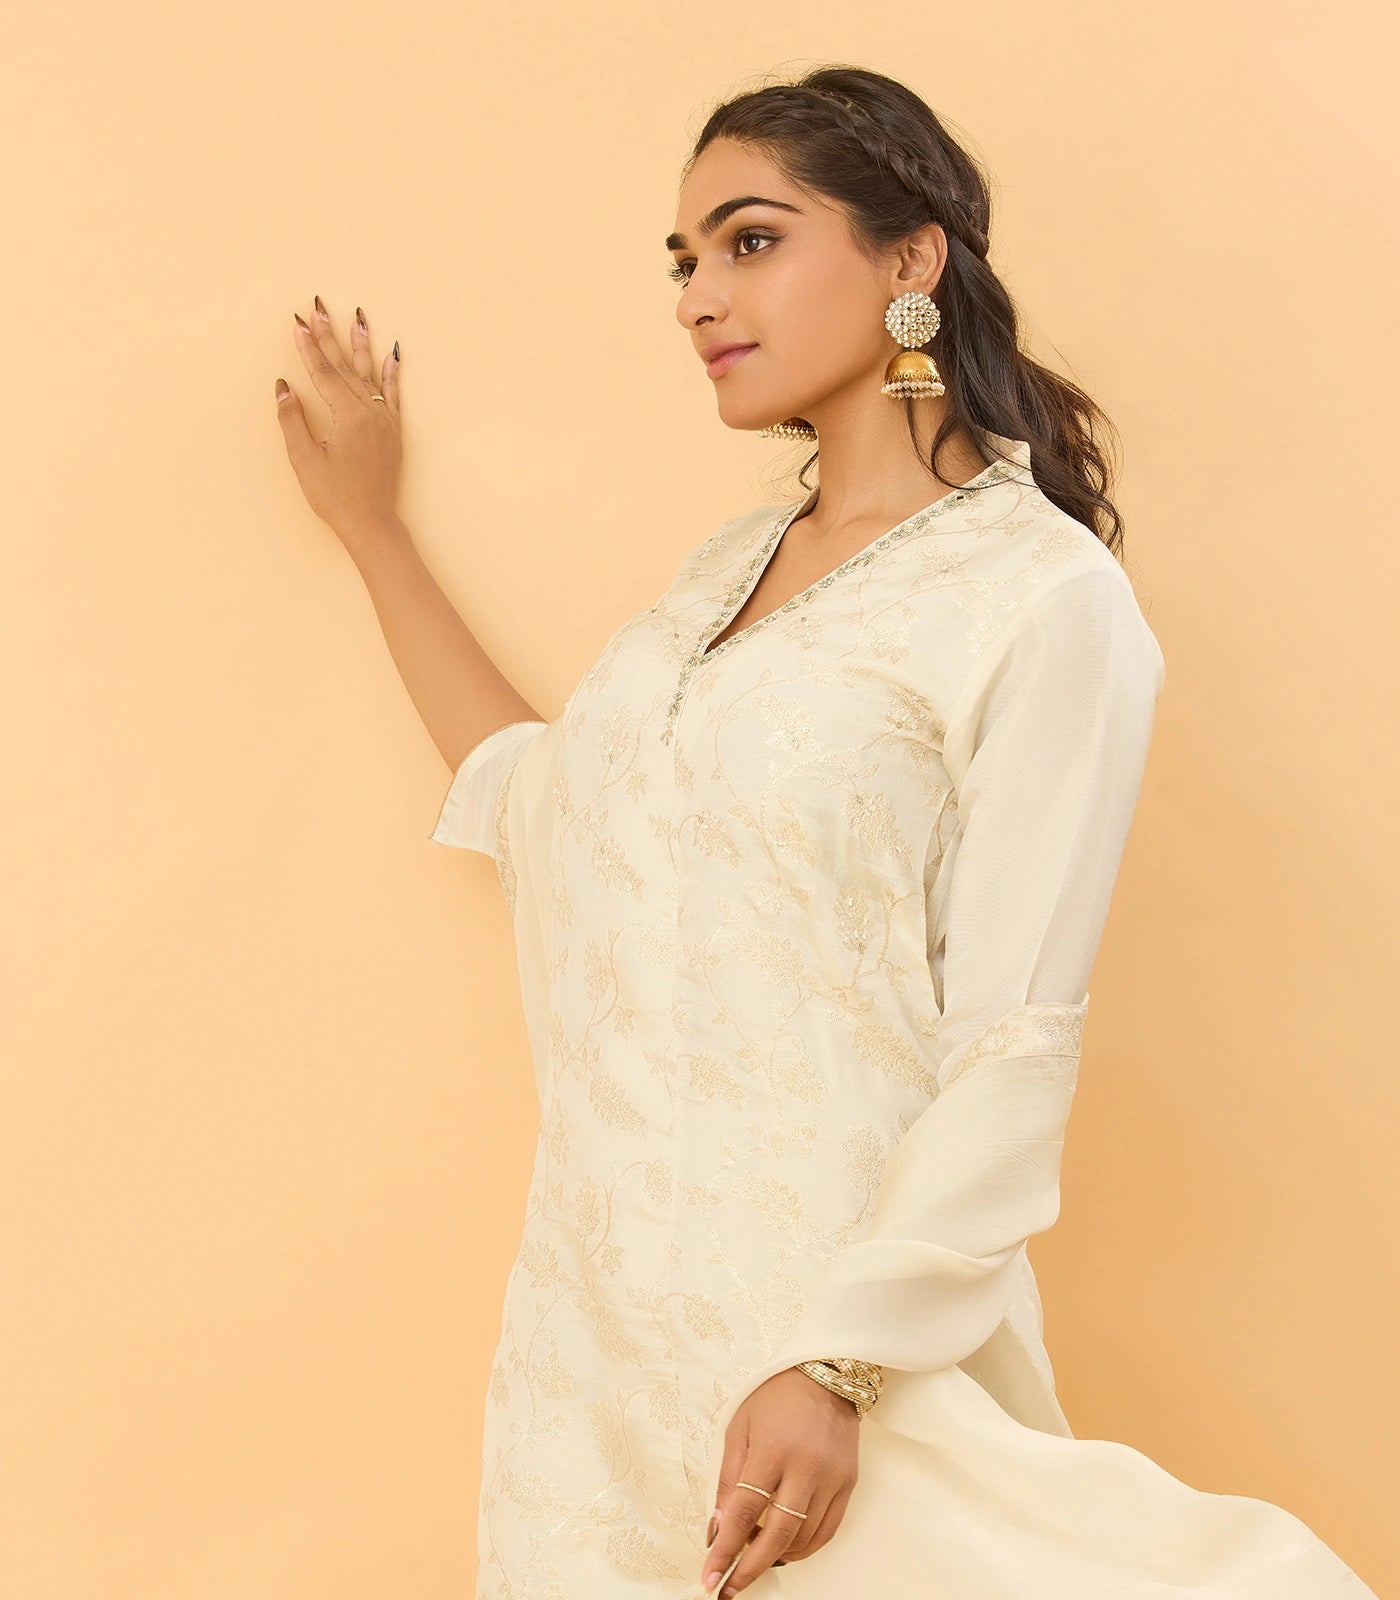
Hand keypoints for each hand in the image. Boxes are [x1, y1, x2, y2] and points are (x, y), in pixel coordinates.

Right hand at [275, 296, 402, 545]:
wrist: (372, 523)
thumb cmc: (335, 498)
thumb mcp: (305, 460)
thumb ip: (292, 421)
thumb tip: (283, 387)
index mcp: (348, 417)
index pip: (324, 373)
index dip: (308, 347)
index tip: (297, 322)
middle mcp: (370, 413)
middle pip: (345, 365)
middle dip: (329, 334)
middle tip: (317, 306)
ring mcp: (384, 421)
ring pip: (369, 373)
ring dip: (360, 343)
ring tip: (357, 315)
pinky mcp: (393, 432)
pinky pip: (392, 394)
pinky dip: (391, 372)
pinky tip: (392, 353)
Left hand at [701, 1366, 858, 1595]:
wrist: (826, 1374)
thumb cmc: (775, 1398)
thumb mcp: (740, 1429)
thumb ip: (729, 1480)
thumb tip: (717, 1527)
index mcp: (772, 1449)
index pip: (744, 1512)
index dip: (725, 1549)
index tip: (710, 1578)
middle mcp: (805, 1466)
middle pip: (778, 1534)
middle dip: (750, 1568)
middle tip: (731, 1587)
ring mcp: (831, 1477)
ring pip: (803, 1537)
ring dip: (776, 1556)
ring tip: (755, 1558)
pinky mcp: (849, 1483)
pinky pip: (827, 1530)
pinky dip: (805, 1547)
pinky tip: (786, 1550)